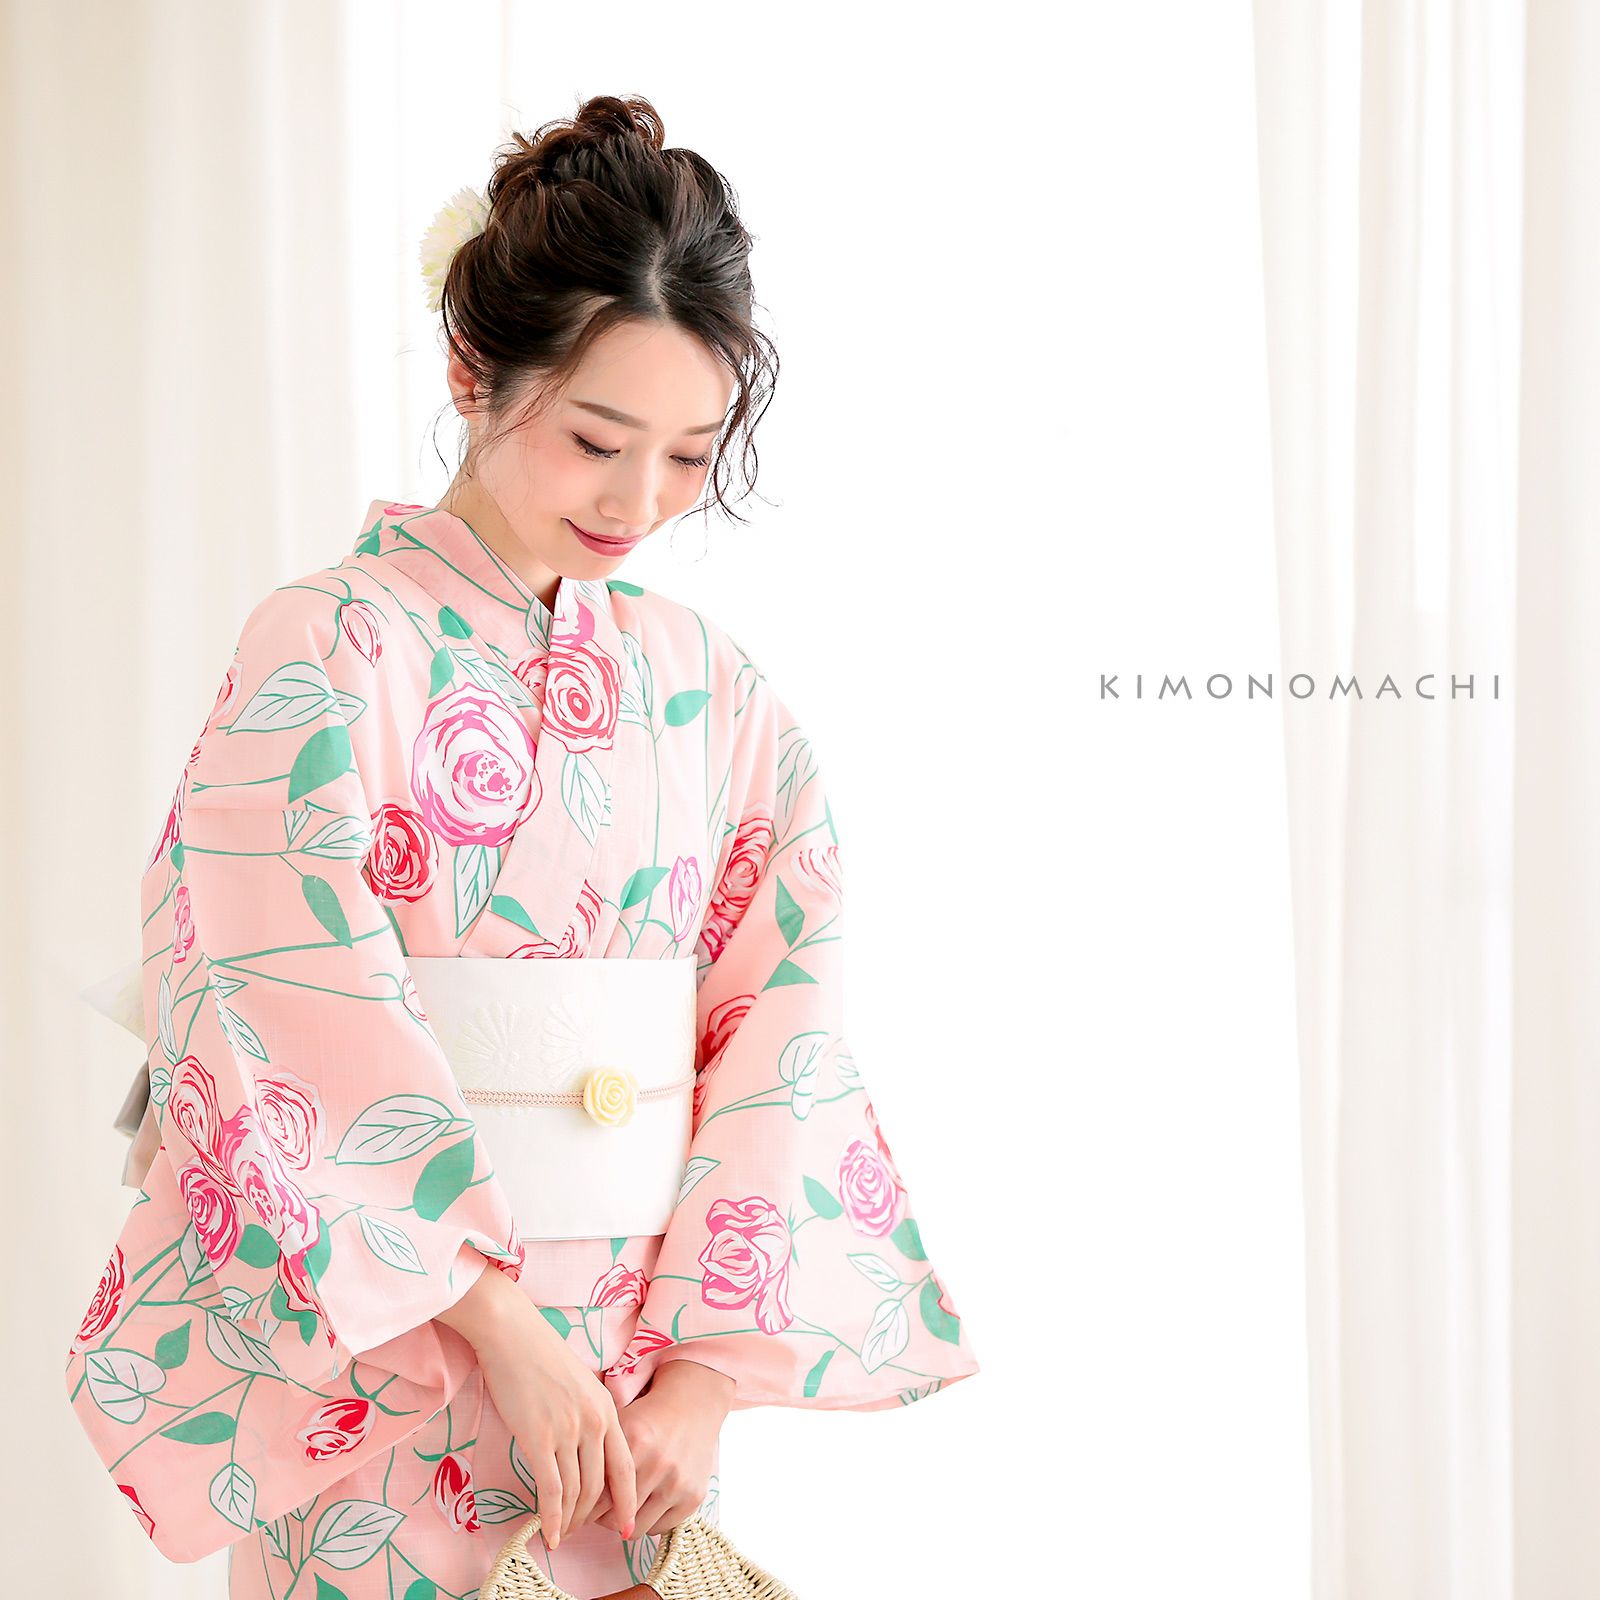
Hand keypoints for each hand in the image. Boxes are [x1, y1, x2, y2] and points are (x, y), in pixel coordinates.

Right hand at [437, 1260, 637, 1548]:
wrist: (512, 1333)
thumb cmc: (540, 1355)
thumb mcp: (580, 1382)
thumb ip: (590, 1413)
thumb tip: (588, 1447)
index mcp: (607, 1407)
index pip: (625, 1466)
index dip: (626, 1500)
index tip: (626, 1525)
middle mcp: (594, 1421)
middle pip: (600, 1485)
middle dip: (592, 1516)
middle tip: (581, 1533)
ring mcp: (568, 1430)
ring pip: (576, 1491)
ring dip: (570, 1519)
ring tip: (563, 1534)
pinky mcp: (539, 1438)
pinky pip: (551, 1489)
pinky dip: (551, 1517)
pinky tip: (548, 1534)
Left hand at [589, 1357, 733, 1537]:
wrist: (691, 1405)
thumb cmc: (646, 1415)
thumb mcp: (617, 1422)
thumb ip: (594, 1452)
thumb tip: (562, 1492)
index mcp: (636, 1441)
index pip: (596, 1494)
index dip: (581, 1505)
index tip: (574, 1506)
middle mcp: (658, 1463)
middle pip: (613, 1514)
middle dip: (598, 1517)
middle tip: (592, 1512)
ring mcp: (678, 1482)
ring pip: (635, 1528)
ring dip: (621, 1524)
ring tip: (615, 1510)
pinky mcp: (693, 1497)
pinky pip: (659, 1529)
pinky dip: (646, 1523)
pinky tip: (639, 1508)